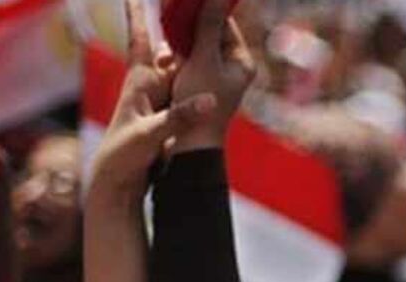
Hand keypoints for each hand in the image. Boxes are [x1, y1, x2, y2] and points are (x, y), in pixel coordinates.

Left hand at [87, 0, 214, 199]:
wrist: (116, 180)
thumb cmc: (123, 155)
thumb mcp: (151, 135)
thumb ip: (179, 118)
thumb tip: (208, 101)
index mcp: (140, 80)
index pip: (139, 36)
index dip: (138, 11)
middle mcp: (151, 82)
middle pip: (169, 43)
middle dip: (179, 20)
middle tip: (196, 3)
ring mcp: (162, 96)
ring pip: (182, 63)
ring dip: (193, 45)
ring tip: (209, 23)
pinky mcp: (171, 110)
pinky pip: (187, 83)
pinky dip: (197, 70)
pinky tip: (211, 61)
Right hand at [170, 0, 255, 153]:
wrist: (191, 144)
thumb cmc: (201, 103)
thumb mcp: (203, 59)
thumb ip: (209, 27)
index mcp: (241, 61)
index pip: (224, 22)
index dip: (204, 6)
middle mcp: (231, 67)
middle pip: (210, 31)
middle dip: (190, 20)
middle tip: (171, 5)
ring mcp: (215, 75)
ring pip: (196, 44)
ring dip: (181, 34)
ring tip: (166, 22)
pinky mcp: (199, 83)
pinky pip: (188, 58)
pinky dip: (176, 50)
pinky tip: (164, 45)